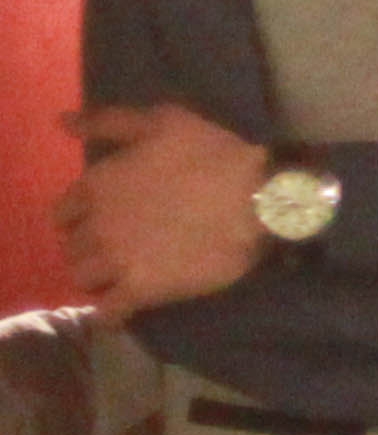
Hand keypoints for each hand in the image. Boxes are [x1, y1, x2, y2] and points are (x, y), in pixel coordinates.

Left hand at [55, 103, 268, 318]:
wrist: (260, 199)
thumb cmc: (213, 155)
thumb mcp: (162, 121)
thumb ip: (107, 122)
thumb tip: (60, 122)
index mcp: (97, 185)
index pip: (63, 213)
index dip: (80, 217)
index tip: (100, 218)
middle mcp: (96, 225)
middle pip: (71, 248)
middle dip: (88, 248)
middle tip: (115, 248)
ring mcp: (117, 260)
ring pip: (83, 279)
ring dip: (96, 279)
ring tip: (119, 277)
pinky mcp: (143, 290)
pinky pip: (109, 311)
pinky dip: (111, 313)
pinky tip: (123, 309)